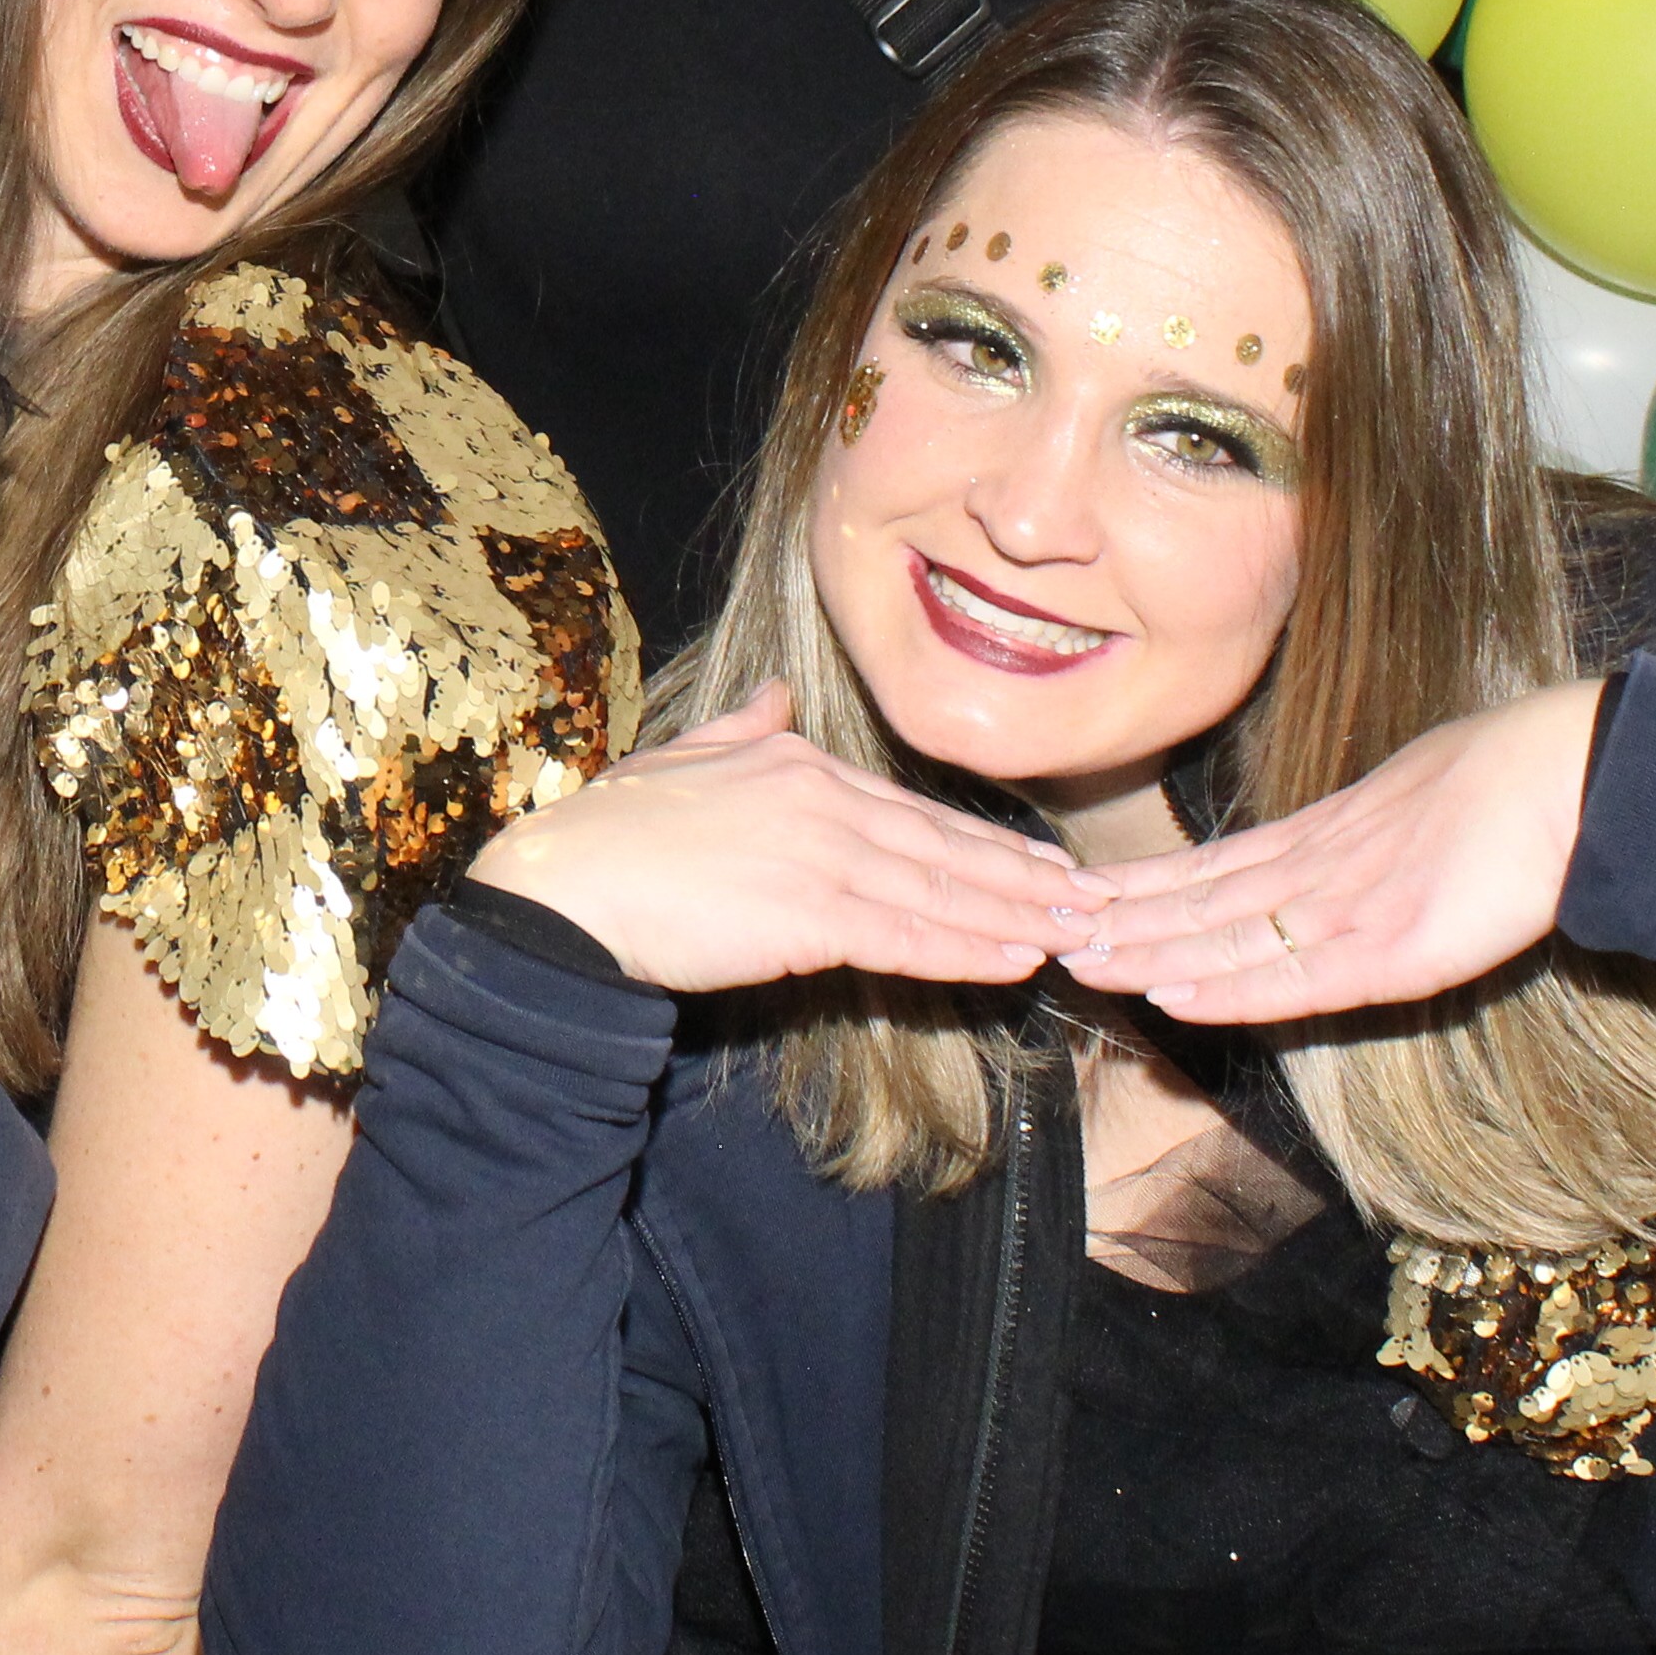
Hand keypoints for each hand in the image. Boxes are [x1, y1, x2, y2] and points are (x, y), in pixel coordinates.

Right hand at [463, 685, 1105, 1001]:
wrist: (564, 889)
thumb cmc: (611, 834)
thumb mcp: (682, 759)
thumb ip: (741, 730)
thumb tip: (775, 695)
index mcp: (791, 760)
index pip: (909, 810)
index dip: (981, 841)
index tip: (1038, 861)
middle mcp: (818, 797)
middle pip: (942, 846)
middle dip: (1023, 877)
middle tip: (1091, 900)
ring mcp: (818, 853)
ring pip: (939, 890)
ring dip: (1015, 915)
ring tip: (1074, 934)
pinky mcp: (809, 913)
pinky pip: (907, 934)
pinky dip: (968, 946)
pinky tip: (1015, 959)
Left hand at [1071, 676, 1604, 1022]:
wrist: (1573, 778)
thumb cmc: (1508, 781)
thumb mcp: (1407, 802)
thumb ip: (1360, 837)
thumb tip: (1340, 848)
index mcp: (1323, 833)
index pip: (1208, 866)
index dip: (1141, 886)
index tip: (1079, 895)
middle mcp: (1318, 868)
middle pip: (1196, 900)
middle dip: (1118, 920)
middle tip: (1040, 931)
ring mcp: (1350, 908)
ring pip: (1223, 938)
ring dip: (1147, 956)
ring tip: (1079, 964)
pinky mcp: (1392, 949)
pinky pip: (1292, 980)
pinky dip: (1227, 992)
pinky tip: (1173, 999)